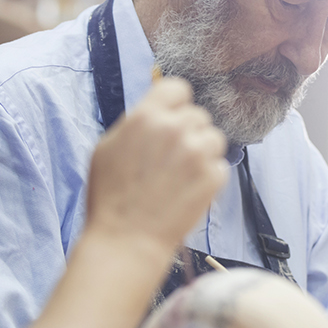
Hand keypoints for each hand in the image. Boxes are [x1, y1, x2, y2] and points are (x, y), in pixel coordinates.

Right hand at [86, 77, 227, 250]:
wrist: (126, 239)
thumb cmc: (111, 198)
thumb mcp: (107, 148)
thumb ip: (135, 124)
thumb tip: (153, 112)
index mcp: (146, 116)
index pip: (178, 88)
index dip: (176, 104)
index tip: (173, 118)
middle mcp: (174, 129)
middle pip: (198, 115)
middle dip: (188, 133)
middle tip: (173, 159)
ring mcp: (196, 153)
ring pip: (214, 138)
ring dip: (203, 153)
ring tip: (182, 175)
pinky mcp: (213, 176)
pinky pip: (220, 165)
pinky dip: (209, 177)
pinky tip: (188, 191)